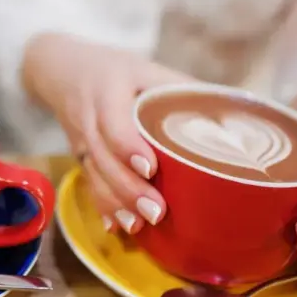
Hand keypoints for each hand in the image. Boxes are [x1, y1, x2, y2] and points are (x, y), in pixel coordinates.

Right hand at [23, 34, 191, 234]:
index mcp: (107, 91)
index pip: (113, 122)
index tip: (150, 167)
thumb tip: (234, 117)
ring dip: (114, 202)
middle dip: (127, 187)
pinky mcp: (79, 157)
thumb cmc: (115, 70)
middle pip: (102, 157)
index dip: (128, 146)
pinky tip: (116, 227)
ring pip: (93, 175)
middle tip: (156, 212)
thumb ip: (182, 89)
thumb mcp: (147, 68)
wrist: (61, 70)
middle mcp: (88, 119)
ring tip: (138, 226)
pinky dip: (101, 206)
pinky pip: (88, 183)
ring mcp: (80, 141)